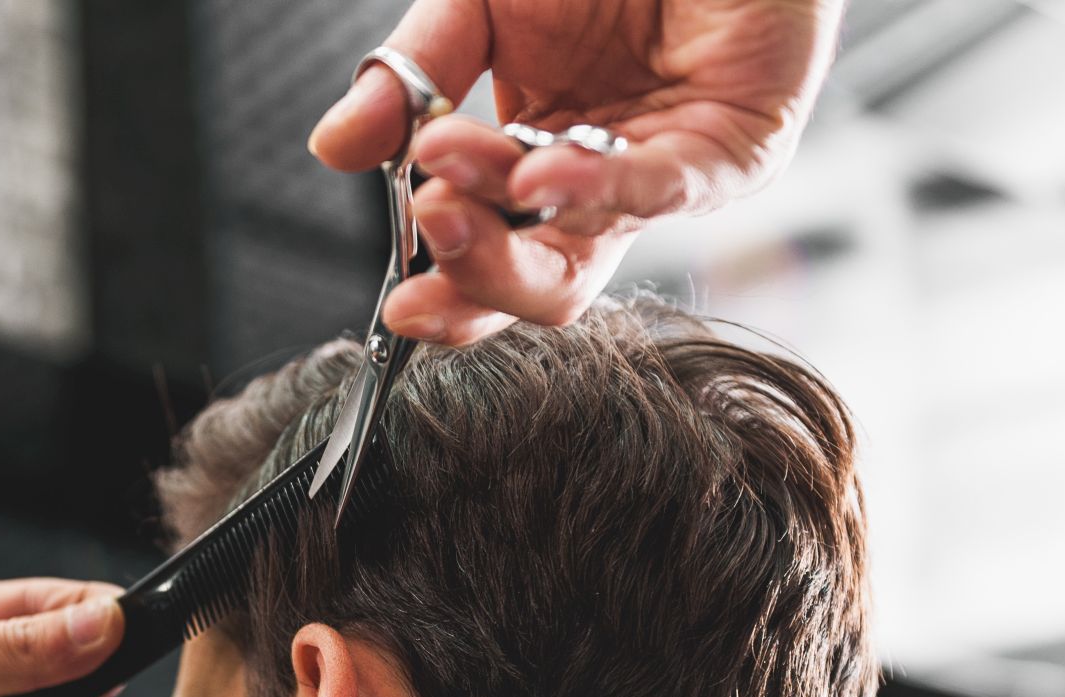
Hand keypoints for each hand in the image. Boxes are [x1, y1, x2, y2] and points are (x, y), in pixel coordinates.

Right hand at [308, 0, 840, 341]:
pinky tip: (535, 177)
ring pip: (586, 256)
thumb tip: (332, 148)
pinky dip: (590, 192)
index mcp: (536, 161)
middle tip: (428, 229)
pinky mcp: (732, 153)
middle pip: (538, 285)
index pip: (489, 255)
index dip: (444, 289)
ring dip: (509, 234)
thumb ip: (407, 80)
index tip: (398, 301)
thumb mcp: (475, 9)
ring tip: (450, 194)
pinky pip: (657, 192)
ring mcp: (664, 177)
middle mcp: (600, 187)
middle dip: (473, 277)